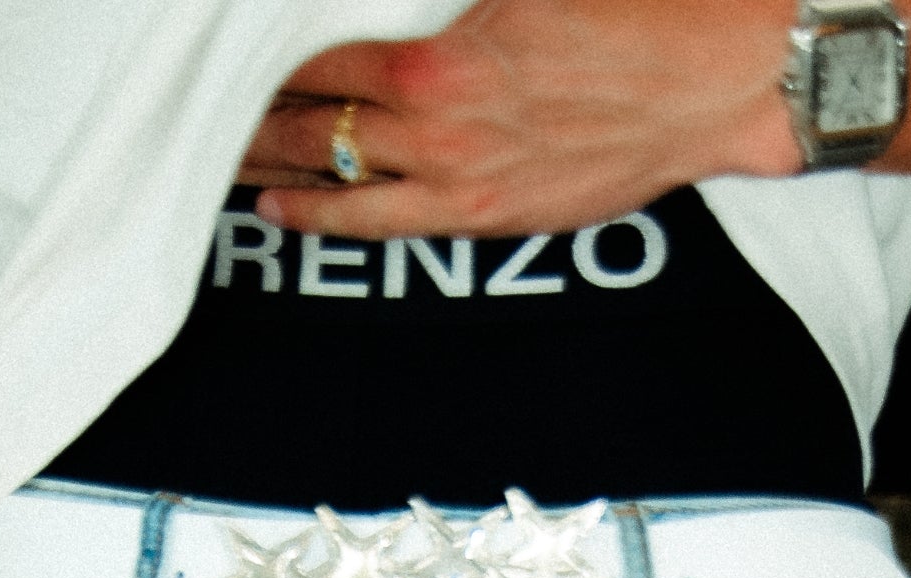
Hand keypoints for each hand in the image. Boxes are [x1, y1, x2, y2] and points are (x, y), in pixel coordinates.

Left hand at [243, 0, 799, 239]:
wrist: (713, 76)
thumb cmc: (629, 8)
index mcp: (435, 56)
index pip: (313, 53)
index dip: (260, 53)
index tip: (221, 48)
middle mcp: (435, 127)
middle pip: (307, 118)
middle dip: (245, 111)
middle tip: (197, 105)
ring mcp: (458, 180)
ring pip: (331, 176)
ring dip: (268, 165)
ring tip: (218, 156)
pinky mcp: (489, 215)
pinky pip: (380, 223)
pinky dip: (321, 212)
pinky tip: (280, 203)